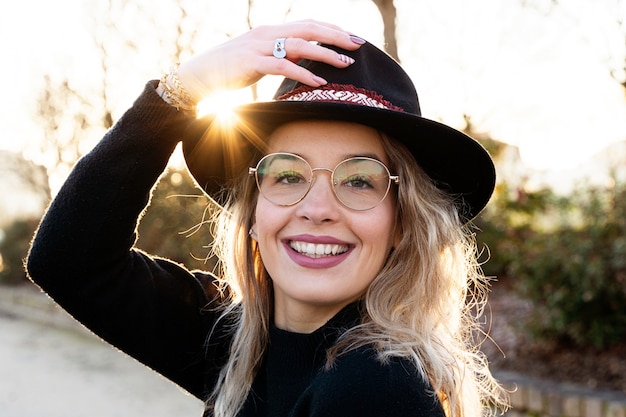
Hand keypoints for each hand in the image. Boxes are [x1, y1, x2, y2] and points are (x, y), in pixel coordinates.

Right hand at [176, 20, 364, 101]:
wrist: (199, 75)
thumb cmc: (231, 70)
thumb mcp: (261, 59)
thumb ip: (282, 56)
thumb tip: (306, 60)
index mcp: (272, 32)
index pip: (308, 24)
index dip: (331, 29)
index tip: (352, 38)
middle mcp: (268, 34)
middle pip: (309, 29)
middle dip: (336, 36)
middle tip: (359, 44)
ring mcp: (260, 47)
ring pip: (300, 45)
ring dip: (326, 54)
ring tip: (346, 63)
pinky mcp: (252, 63)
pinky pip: (283, 66)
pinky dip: (303, 74)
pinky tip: (319, 82)